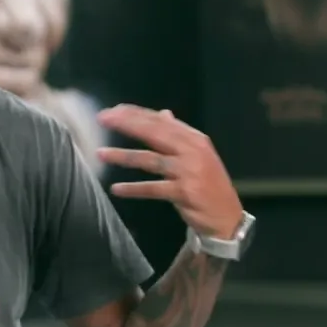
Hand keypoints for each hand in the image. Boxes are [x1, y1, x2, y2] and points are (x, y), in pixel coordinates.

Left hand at [96, 104, 242, 238]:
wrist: (226, 216)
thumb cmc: (208, 183)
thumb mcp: (198, 154)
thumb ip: (178, 134)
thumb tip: (163, 113)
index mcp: (194, 139)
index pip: (161, 121)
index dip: (136, 114)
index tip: (113, 111)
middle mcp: (192, 151)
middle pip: (154, 133)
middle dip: (127, 124)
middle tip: (103, 119)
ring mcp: (188, 172)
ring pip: (149, 160)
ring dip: (123, 156)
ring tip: (100, 153)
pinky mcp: (183, 193)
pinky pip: (152, 189)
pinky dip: (133, 188)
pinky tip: (116, 189)